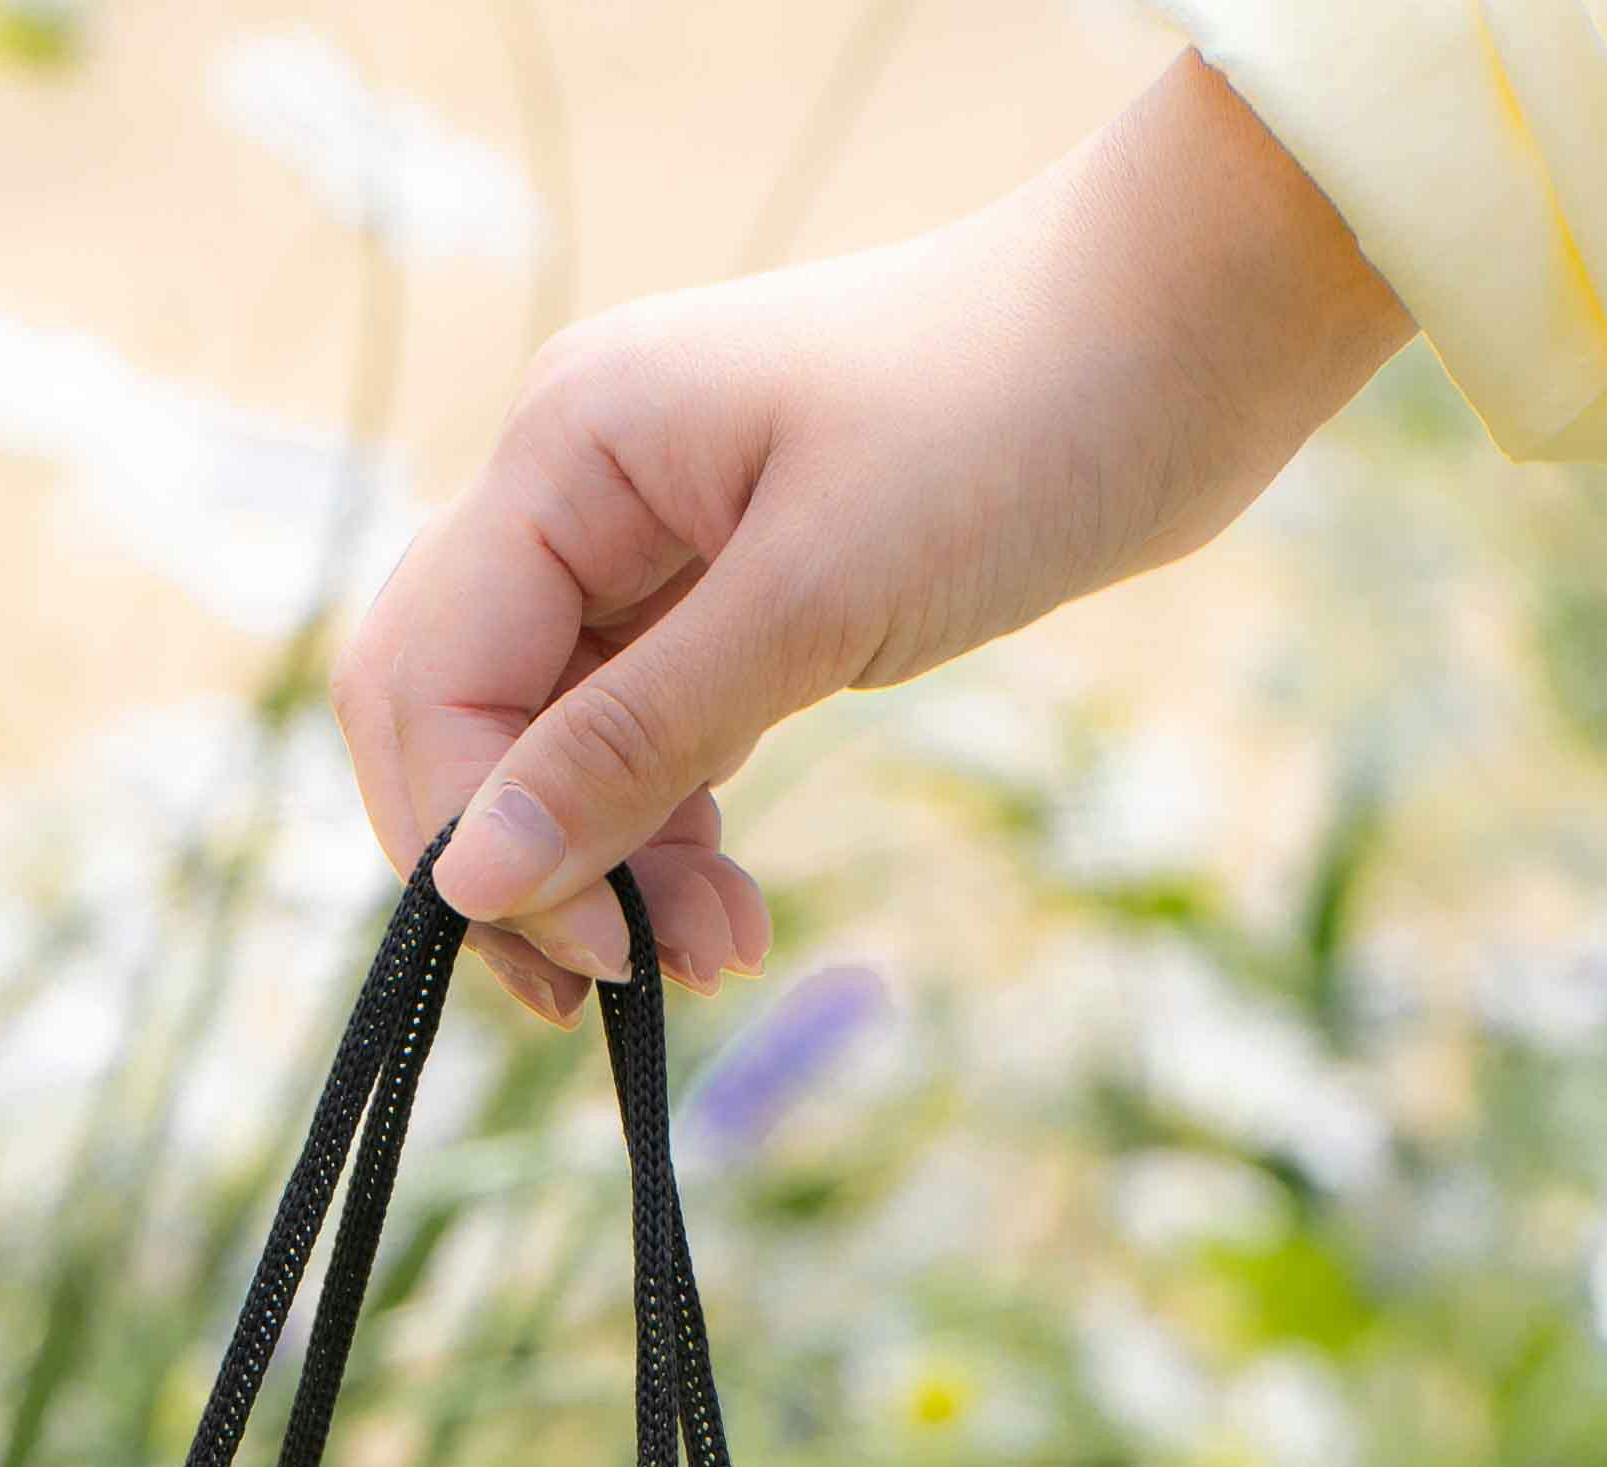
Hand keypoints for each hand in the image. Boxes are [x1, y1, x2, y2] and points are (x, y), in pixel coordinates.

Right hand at [334, 58, 1404, 1017]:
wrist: (1178, 339)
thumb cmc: (1007, 426)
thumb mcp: (813, 604)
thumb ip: (632, 744)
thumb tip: (473, 880)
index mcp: (564, 449)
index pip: (428, 680)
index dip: (476, 836)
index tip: (597, 960)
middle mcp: (575, 485)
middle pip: (455, 717)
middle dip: (517, 865)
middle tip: (616, 987)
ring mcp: (646, 538)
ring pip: (549, 746)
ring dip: (609, 871)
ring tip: (722, 954)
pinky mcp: (725, 591)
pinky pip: (639, 739)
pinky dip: (668, 835)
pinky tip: (734, 912)